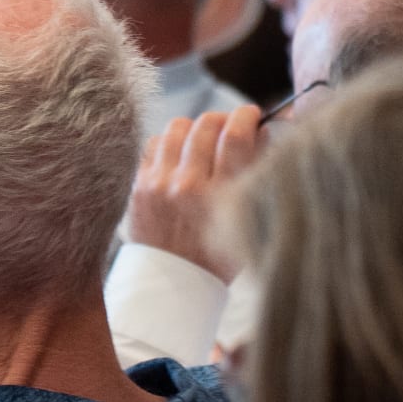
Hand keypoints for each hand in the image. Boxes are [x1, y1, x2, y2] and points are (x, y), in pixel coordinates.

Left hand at [127, 113, 262, 279]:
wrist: (172, 286)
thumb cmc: (218, 257)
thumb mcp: (248, 222)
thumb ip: (258, 174)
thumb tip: (264, 130)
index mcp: (223, 198)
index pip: (237, 135)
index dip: (248, 116)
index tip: (252, 115)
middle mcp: (189, 187)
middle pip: (207, 124)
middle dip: (224, 119)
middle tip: (229, 127)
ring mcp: (160, 184)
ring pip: (178, 127)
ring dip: (195, 127)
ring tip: (203, 141)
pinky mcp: (139, 186)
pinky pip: (154, 142)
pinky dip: (169, 142)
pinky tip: (179, 155)